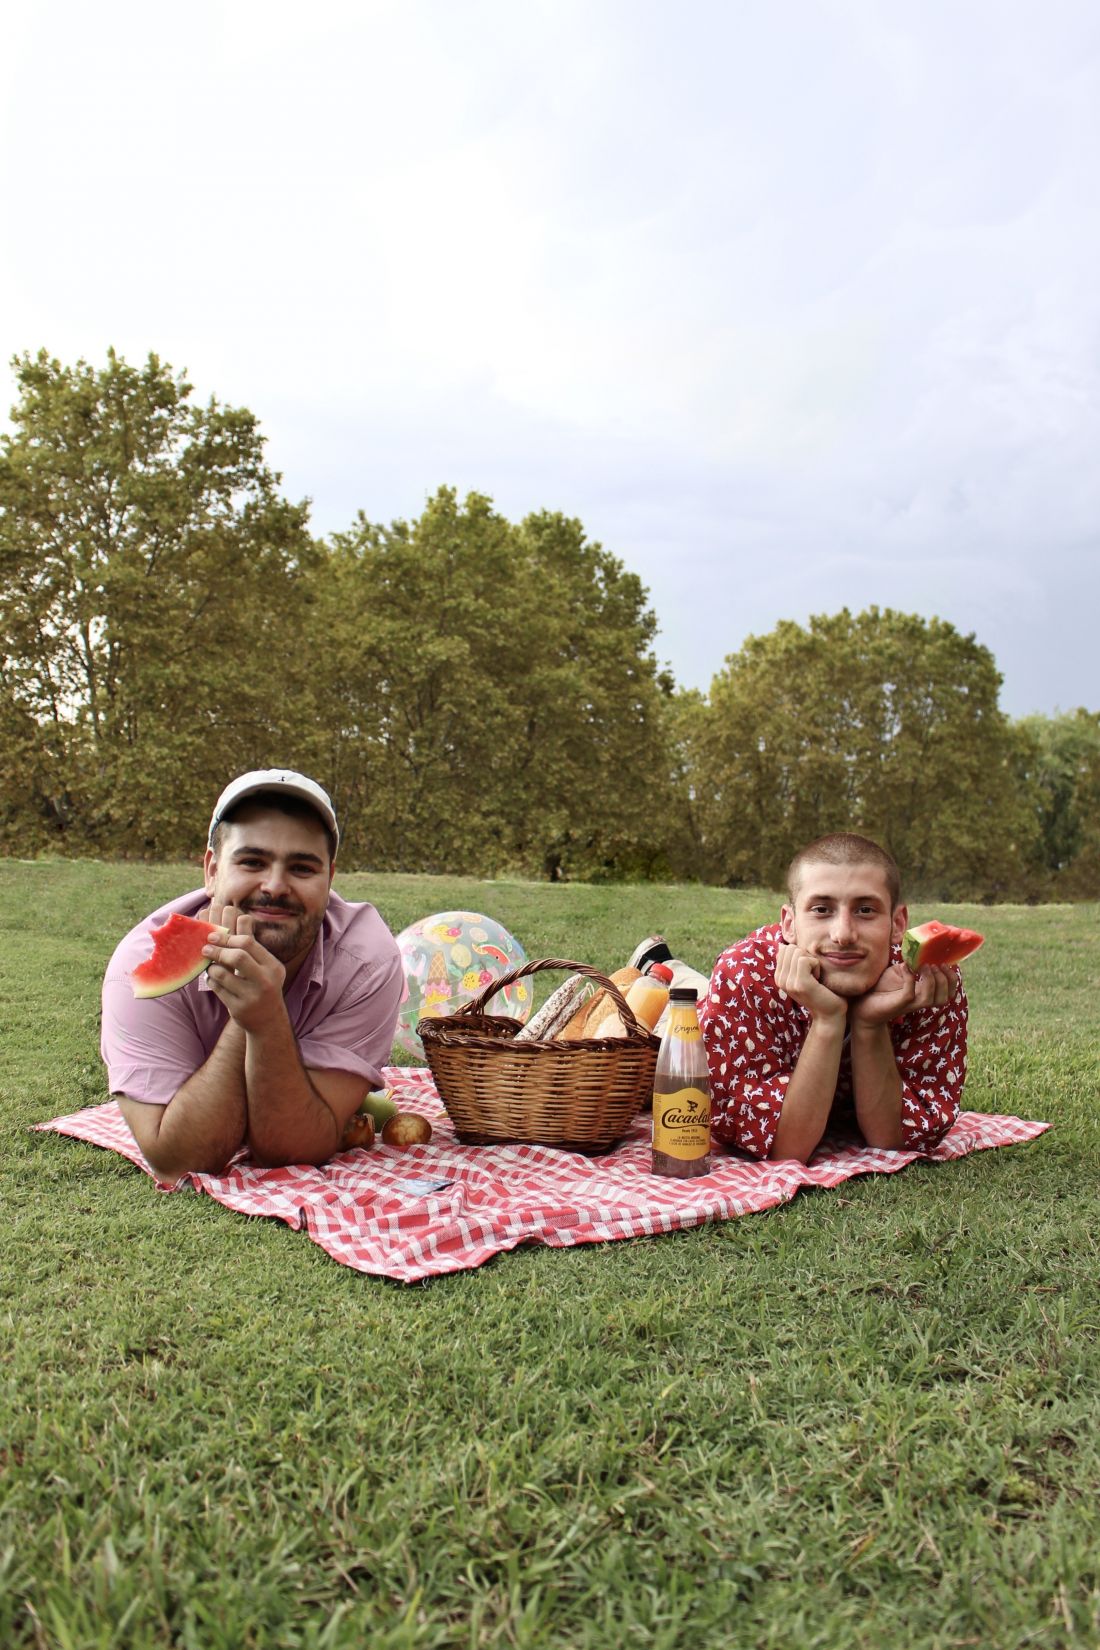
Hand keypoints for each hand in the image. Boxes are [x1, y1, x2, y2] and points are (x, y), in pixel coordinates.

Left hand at [201, 905, 286, 1031]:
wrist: (267, 1020)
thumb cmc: (262, 985)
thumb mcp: (264, 965)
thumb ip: (251, 943)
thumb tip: (240, 915)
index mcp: (273, 966)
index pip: (248, 943)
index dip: (227, 938)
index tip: (213, 936)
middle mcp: (266, 981)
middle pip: (238, 956)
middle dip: (218, 950)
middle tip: (206, 948)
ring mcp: (252, 996)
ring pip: (223, 974)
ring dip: (212, 968)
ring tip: (210, 967)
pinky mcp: (239, 1009)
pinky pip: (217, 989)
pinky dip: (211, 981)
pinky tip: (213, 980)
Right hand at [774, 944, 846, 1023]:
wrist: (830, 1013)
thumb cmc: (821, 990)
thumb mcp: (804, 973)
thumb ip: (793, 961)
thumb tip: (782, 945)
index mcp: (779, 976)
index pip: (785, 949)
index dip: (801, 955)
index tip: (808, 971)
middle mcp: (780, 980)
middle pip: (790, 948)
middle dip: (806, 956)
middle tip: (812, 974)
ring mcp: (788, 983)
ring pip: (797, 953)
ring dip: (812, 961)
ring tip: (815, 978)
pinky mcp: (799, 984)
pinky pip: (804, 960)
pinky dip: (816, 965)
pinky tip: (818, 979)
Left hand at [851, 962, 956, 1026]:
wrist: (863, 1002)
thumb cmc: (881, 987)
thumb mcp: (899, 972)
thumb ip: (911, 964)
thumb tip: (919, 950)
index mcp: (924, 993)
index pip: (948, 991)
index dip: (952, 979)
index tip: (947, 963)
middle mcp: (920, 1000)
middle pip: (945, 997)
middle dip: (945, 980)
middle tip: (936, 965)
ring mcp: (910, 1004)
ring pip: (932, 999)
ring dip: (932, 980)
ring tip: (926, 966)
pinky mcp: (898, 1004)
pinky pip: (910, 994)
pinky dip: (910, 979)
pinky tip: (905, 967)